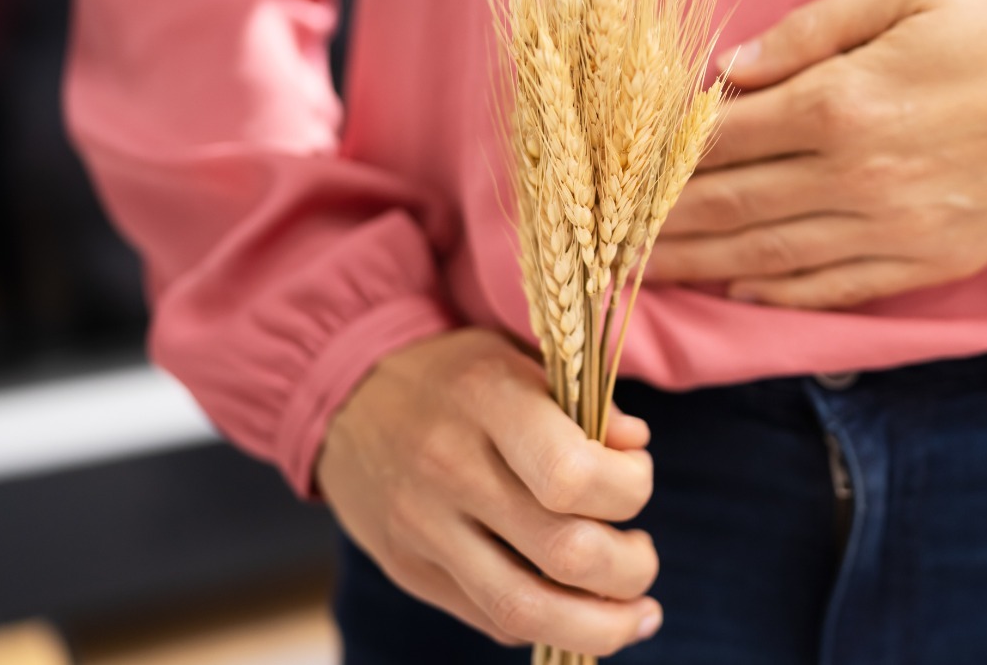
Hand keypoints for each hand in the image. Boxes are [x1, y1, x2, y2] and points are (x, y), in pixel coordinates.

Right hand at [315, 328, 660, 654]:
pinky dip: (549, 624)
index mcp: (487, 401)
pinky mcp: (408, 570)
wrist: (344, 396)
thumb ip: (584, 404)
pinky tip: (579, 611)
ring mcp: (423, 528)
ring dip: (600, 626)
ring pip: (525, 609)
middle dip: (630, 568)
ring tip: (636, 614)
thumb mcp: (518, 359)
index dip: (629, 490)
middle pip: (564, 552)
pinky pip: (491, 618)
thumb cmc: (455, 377)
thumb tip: (635, 447)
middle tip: (642, 555)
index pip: (572, 475)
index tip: (636, 479)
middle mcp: (451, 468)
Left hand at [647, 0, 986, 308]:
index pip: (723, 139)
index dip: (660, 158)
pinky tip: (735, 292)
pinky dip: (776, 297)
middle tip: (599, 236)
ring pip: (769, 259)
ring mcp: (892, 231)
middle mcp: (857, 176)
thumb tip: (730, 73)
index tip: (614, 169)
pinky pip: (834, 292)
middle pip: (731, 206)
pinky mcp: (927, 265)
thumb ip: (807, 31)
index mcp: (842, 101)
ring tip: (640, 275)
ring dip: (698, 268)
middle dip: (658, 223)